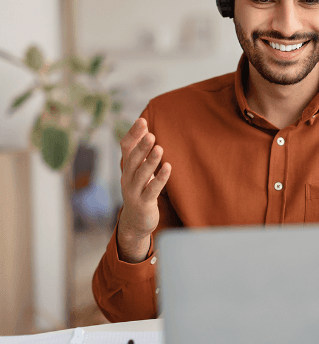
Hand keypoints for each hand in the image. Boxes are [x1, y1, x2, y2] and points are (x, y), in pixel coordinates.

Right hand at [118, 118, 170, 238]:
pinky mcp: (144, 203)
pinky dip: (160, 179)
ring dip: (150, 161)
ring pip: (141, 174)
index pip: (125, 147)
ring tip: (159, 148)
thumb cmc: (140, 190)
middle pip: (132, 159)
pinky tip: (168, 168)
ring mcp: (134, 191)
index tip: (142, 121)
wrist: (135, 221)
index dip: (133, 134)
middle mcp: (127, 178)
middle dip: (141, 146)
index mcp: (127, 167)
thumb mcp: (138, 170)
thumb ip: (140, 150)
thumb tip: (144, 125)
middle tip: (151, 134)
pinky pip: (152, 190)